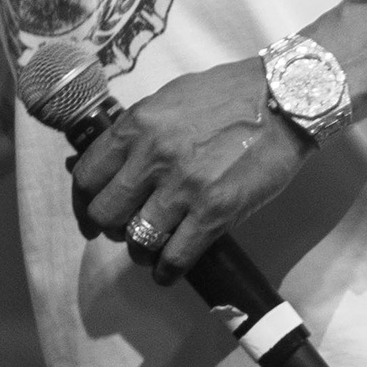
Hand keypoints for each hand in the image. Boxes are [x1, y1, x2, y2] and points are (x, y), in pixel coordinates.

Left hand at [69, 57, 308, 280]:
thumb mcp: (170, 99)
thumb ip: (140, 130)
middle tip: (123, 231)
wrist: (283, 98)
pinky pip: (175, 257)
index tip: (90, 216)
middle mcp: (152, 158)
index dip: (83, 204)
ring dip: (140, 252)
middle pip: (105, 213)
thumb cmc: (229, 94)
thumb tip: (116, 159)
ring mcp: (183, 186)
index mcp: (136, 126)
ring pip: (137, 240)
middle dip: (110, 229)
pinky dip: (166, 272)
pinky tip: (168, 272)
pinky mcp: (214, 211)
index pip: (86, 177)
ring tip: (150, 251)